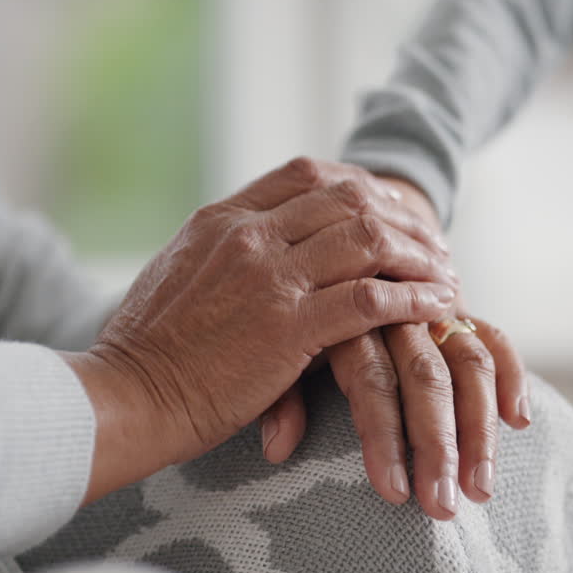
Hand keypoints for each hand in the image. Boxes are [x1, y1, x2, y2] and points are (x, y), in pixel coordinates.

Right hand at [68, 158, 458, 503]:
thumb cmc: (146, 351)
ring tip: (446, 275)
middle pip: (348, 198)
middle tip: (433, 243)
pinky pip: (370, 300)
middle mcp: (249, 235)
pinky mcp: (288, 329)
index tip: (388, 207)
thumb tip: (244, 249)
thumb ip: (219, 252)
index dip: (359, 184)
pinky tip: (436, 308)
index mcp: (221, 218)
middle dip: (401, 217)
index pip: (306, 173)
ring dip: (418, 256)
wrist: (125, 398)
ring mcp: (270, 279)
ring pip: (368, 241)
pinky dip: (412, 299)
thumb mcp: (177, 274)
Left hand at [263, 175, 529, 520]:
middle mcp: (389, 310)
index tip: (394, 493)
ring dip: (478, 430)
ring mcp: (427, 308)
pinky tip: (519, 421)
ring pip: (467, 362)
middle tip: (443, 508)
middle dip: (438, 444)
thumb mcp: (271, 353)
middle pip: (426, 374)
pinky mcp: (454, 310)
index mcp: (339, 315)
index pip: (371, 377)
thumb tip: (277, 449)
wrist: (326, 244)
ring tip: (482, 491)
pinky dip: (512, 375)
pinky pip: (492, 338)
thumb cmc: (284, 318)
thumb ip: (276, 398)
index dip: (384, 435)